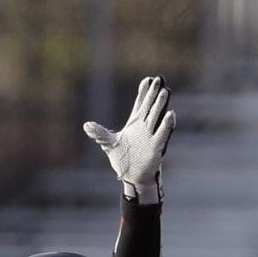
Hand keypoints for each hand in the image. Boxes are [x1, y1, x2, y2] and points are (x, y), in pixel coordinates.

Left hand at [83, 75, 175, 204]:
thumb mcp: (109, 144)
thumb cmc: (123, 159)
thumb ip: (100, 134)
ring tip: (165, 91)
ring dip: (161, 104)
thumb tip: (86, 126)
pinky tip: (170, 114)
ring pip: (157, 116)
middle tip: (159, 79)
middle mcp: (144, 126)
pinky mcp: (156, 146)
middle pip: (150, 106)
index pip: (140, 104)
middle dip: (154, 93)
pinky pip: (163, 133)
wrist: (132, 177)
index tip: (148, 80)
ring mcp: (151, 135)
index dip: (144, 92)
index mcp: (134, 123)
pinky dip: (167, 125)